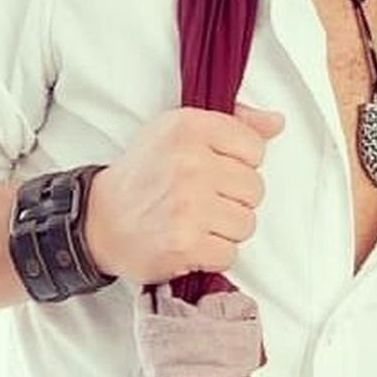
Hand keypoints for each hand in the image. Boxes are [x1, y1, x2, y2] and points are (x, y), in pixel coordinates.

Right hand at [83, 102, 283, 282]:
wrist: (100, 221)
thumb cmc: (143, 175)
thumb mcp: (178, 132)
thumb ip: (233, 123)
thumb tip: (275, 122)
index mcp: (190, 128)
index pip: (255, 148)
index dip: (239, 163)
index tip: (215, 169)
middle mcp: (190, 163)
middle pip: (255, 189)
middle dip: (233, 199)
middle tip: (202, 199)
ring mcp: (188, 205)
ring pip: (247, 223)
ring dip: (225, 229)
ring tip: (196, 221)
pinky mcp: (185, 243)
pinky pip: (230, 253)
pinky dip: (213, 254)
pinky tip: (191, 241)